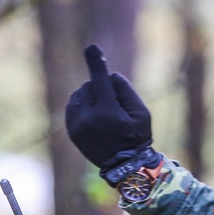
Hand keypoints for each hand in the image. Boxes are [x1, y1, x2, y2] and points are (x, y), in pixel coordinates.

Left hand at [65, 44, 151, 169]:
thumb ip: (126, 91)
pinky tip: (93, 114)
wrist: (125, 167)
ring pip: (79, 94)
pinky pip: (72, 105)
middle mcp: (88, 118)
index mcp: (108, 113)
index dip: (97, 63)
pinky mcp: (71, 129)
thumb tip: (109, 75)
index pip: (100, 81)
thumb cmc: (137, 137)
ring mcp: (77, 125)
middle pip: (90, 85)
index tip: (92, 48)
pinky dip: (82, 104)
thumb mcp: (142, 113)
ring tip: (104, 112)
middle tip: (115, 107)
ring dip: (90, 96)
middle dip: (101, 89)